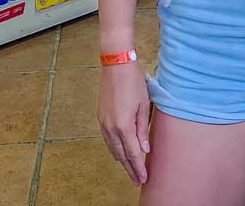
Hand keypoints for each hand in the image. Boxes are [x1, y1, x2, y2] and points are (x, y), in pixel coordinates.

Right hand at [97, 60, 150, 185]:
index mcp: (124, 126)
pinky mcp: (100, 117)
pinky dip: (114, 148)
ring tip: (130, 169)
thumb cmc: (133, 82)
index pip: (133, 154)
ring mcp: (104, 123)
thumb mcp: (144, 105)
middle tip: (137, 179)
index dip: (138, 168)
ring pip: (112, 149)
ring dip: (121, 160)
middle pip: (121, 155)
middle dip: (130, 169)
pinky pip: (107, 139)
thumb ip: (143, 129)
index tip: (143, 178)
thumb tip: (144, 149)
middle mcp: (111, 128)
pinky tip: (119, 151)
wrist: (116, 65)